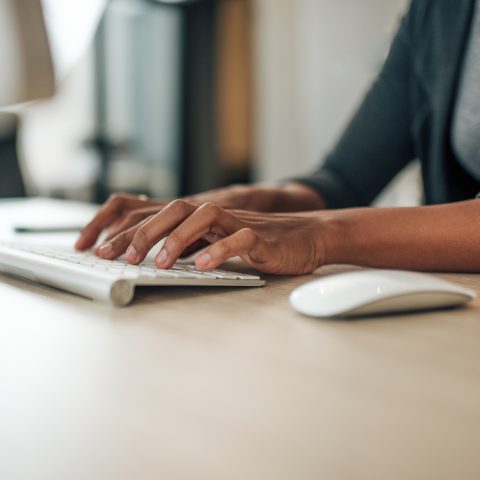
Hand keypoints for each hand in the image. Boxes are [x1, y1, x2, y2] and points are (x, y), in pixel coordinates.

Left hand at [75, 184, 325, 251]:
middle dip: (141, 232)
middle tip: (117, 256)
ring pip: (204, 217)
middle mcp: (216, 214)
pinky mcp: (261, 237)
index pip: (155, 211)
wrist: (307, 235)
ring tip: (161, 262)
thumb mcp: (218, 240)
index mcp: (202, 217)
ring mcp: (239, 222)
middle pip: (173, 209)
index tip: (93, 246)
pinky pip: (239, 239)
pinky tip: (202, 266)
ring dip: (178, 239)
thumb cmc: (261, 241)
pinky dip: (219, 251)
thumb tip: (153, 255)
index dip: (122, 225)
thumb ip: (191, 242)